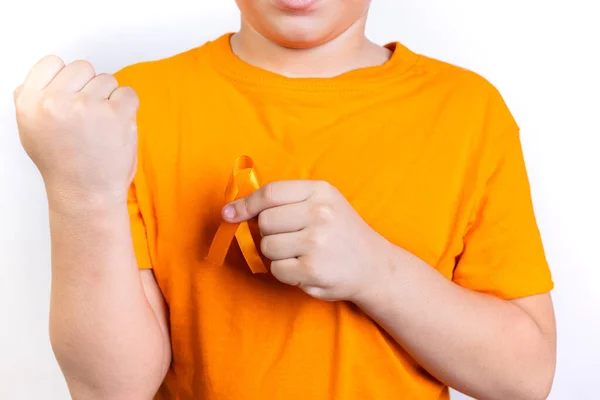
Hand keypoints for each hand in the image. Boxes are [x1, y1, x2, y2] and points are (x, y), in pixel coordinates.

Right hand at [14, 55, 138, 211]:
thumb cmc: (63, 165)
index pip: (52, 63)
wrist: (86, 194)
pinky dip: (127, 108)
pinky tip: (116, 127)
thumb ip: (33, 101)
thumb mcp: (31, 132)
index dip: (66, 78)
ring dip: (109, 100)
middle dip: (89, 88)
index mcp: (31, 103)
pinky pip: (128, 93)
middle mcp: (56, 102)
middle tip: (89, 118)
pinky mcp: (115, 114)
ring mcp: (86, 106)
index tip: (72, 95)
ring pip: (107, 80)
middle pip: (83, 68)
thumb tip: (41, 79)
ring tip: (101, 127)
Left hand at [223, 180, 393, 300]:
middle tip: (290, 238)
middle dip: (268, 233)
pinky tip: (305, 268)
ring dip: (276, 254)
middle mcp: (320, 213)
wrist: (374, 266)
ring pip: (267, 247)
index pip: (270, 193)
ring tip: (300, 254)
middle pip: (264, 222)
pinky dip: (285, 272)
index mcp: (320, 191)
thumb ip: (287, 201)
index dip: (245, 204)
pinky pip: (277, 269)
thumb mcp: (323, 204)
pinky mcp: (312, 269)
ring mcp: (316, 241)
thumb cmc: (341, 233)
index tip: (229, 214)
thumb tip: (235, 210)